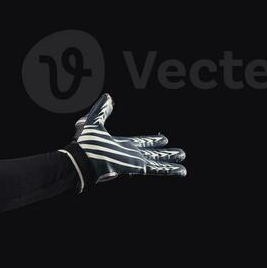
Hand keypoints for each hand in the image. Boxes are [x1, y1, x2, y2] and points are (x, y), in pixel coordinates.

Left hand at [67, 93, 187, 187]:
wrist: (83, 159)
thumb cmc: (85, 143)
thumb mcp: (94, 122)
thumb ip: (102, 110)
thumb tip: (108, 96)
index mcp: (121, 145)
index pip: (141, 143)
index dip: (152, 140)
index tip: (164, 138)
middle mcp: (130, 154)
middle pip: (152, 153)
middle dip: (166, 153)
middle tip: (180, 152)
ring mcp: (134, 161)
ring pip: (158, 161)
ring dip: (171, 160)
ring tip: (183, 159)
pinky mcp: (137, 167)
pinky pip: (157, 169)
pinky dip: (170, 170)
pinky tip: (182, 171)